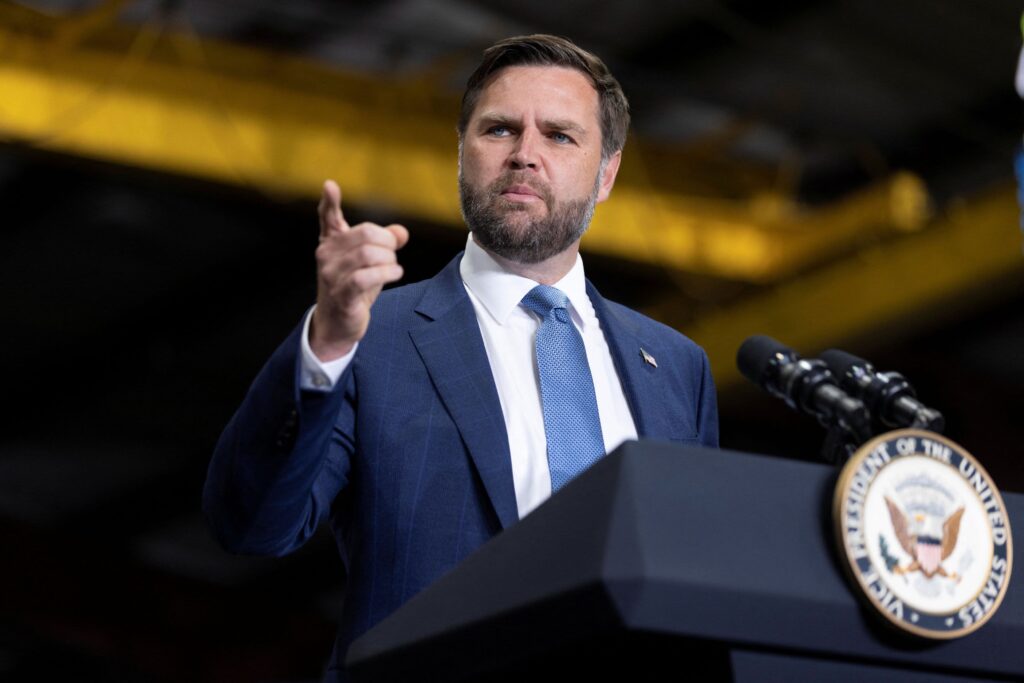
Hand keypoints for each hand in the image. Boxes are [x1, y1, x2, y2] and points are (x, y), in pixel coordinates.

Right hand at [310, 180, 408, 360]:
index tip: (330, 185)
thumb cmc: (354, 288)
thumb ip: (385, 243)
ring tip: (392, 269)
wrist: (337, 324)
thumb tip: (402, 233)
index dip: (329, 201)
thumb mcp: (371, 262)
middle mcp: (326, 255)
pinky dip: (387, 274)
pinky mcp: (341, 294)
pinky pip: (367, 277)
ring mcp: (331, 275)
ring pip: (369, 254)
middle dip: (388, 243)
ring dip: (389, 261)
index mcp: (331, 242)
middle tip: (393, 255)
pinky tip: (394, 275)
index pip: (328, 217)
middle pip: (366, 234)